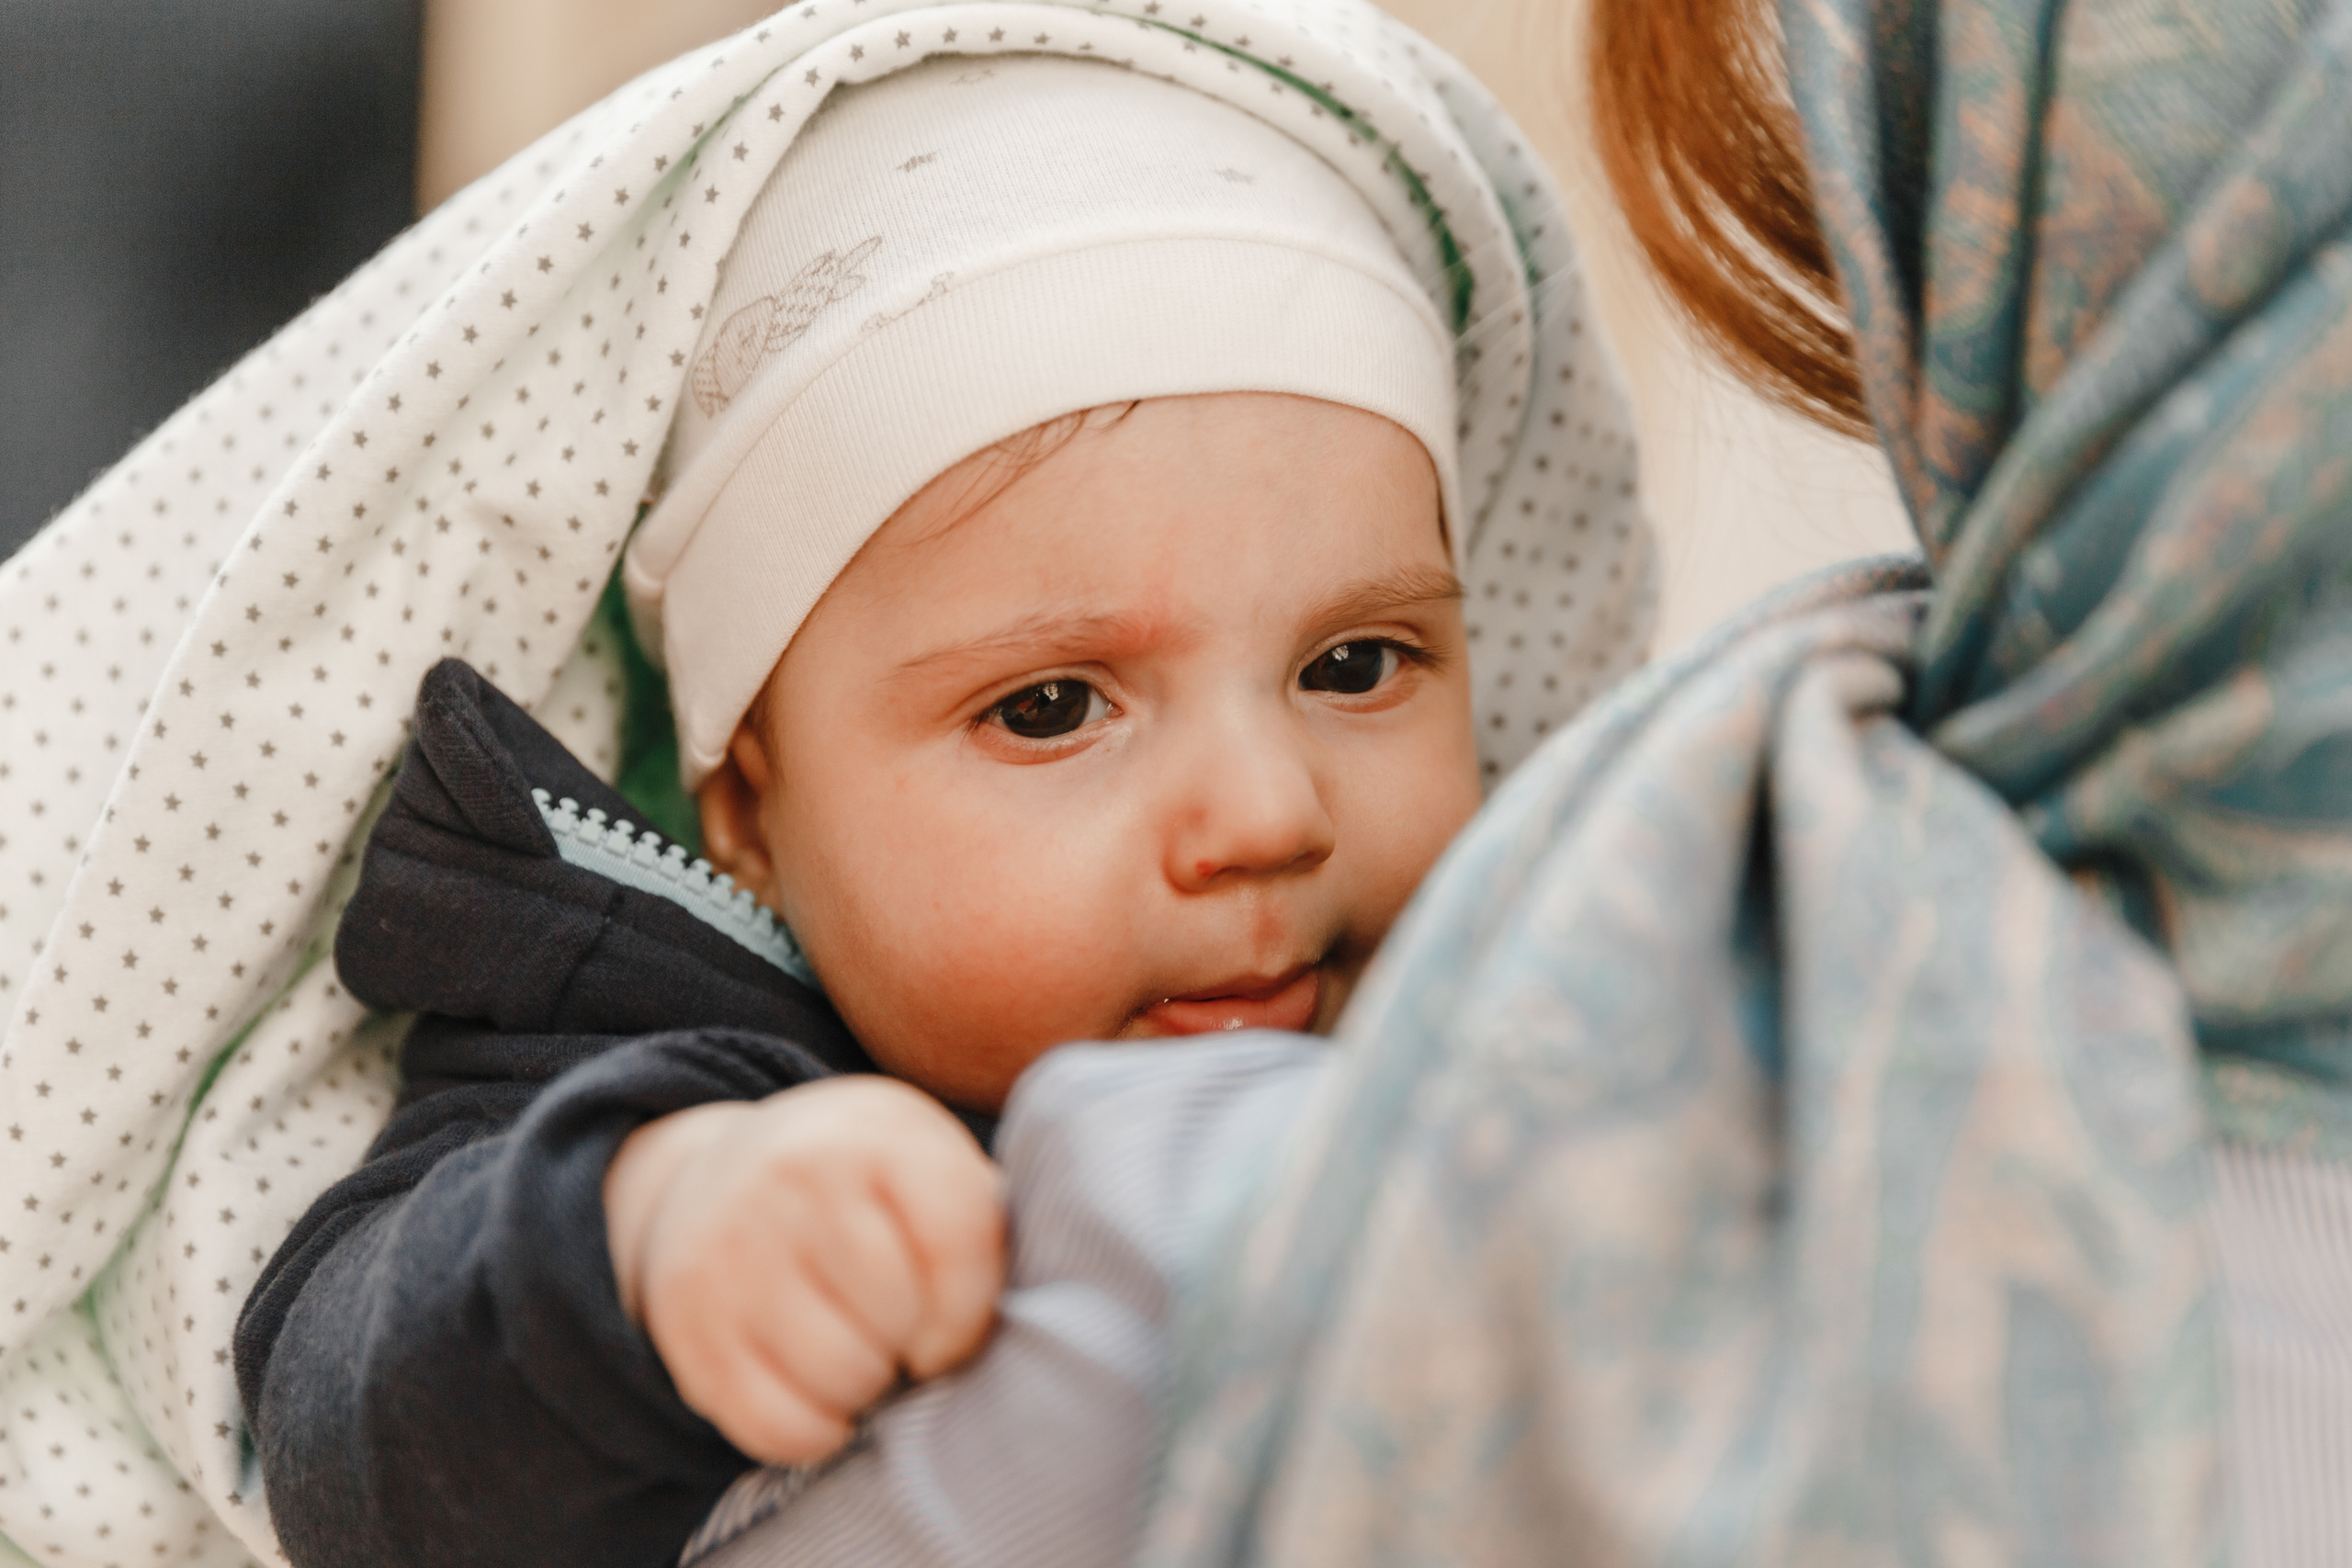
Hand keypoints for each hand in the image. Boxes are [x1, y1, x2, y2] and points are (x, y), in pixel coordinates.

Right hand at [603, 1076, 1004, 1465]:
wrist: (723, 1174)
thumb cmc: (871, 1191)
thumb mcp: (932, 1167)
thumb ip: (989, 1224)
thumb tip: (1052, 1317)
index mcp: (883, 1133)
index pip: (957, 1243)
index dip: (970, 1310)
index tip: (957, 1325)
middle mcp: (797, 1174)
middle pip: (896, 1313)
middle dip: (915, 1345)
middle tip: (903, 1335)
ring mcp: (733, 1246)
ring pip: (841, 1374)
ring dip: (868, 1388)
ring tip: (867, 1354)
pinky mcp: (690, 1319)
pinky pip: (778, 1425)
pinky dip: (817, 1432)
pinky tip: (825, 1395)